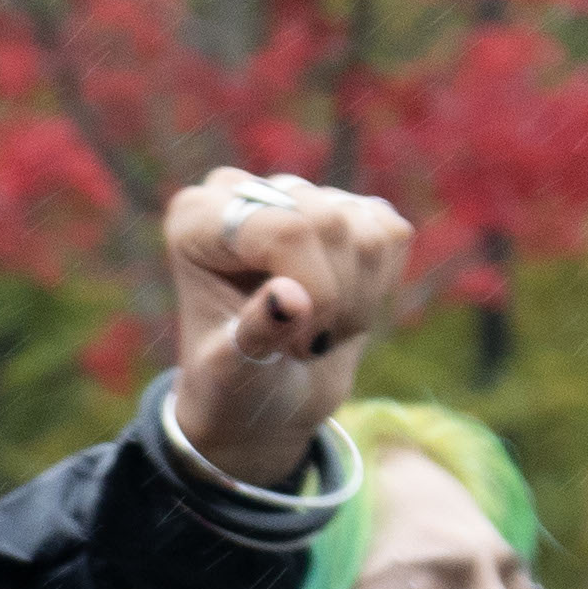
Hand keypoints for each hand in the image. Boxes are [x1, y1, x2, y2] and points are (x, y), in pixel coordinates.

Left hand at [162, 168, 416, 489]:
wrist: (262, 396)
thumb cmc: (233, 385)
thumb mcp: (231, 374)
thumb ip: (254, 335)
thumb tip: (291, 297)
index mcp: (196, 219)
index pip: (285, 230)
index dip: (316, 291)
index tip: (301, 347)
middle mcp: (243, 192)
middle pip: (331, 223)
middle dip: (336, 302)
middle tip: (306, 347)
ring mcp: (298, 194)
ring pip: (369, 231)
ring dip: (358, 303)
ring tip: (318, 333)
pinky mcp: (345, 208)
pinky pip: (392, 234)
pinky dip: (380, 287)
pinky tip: (342, 311)